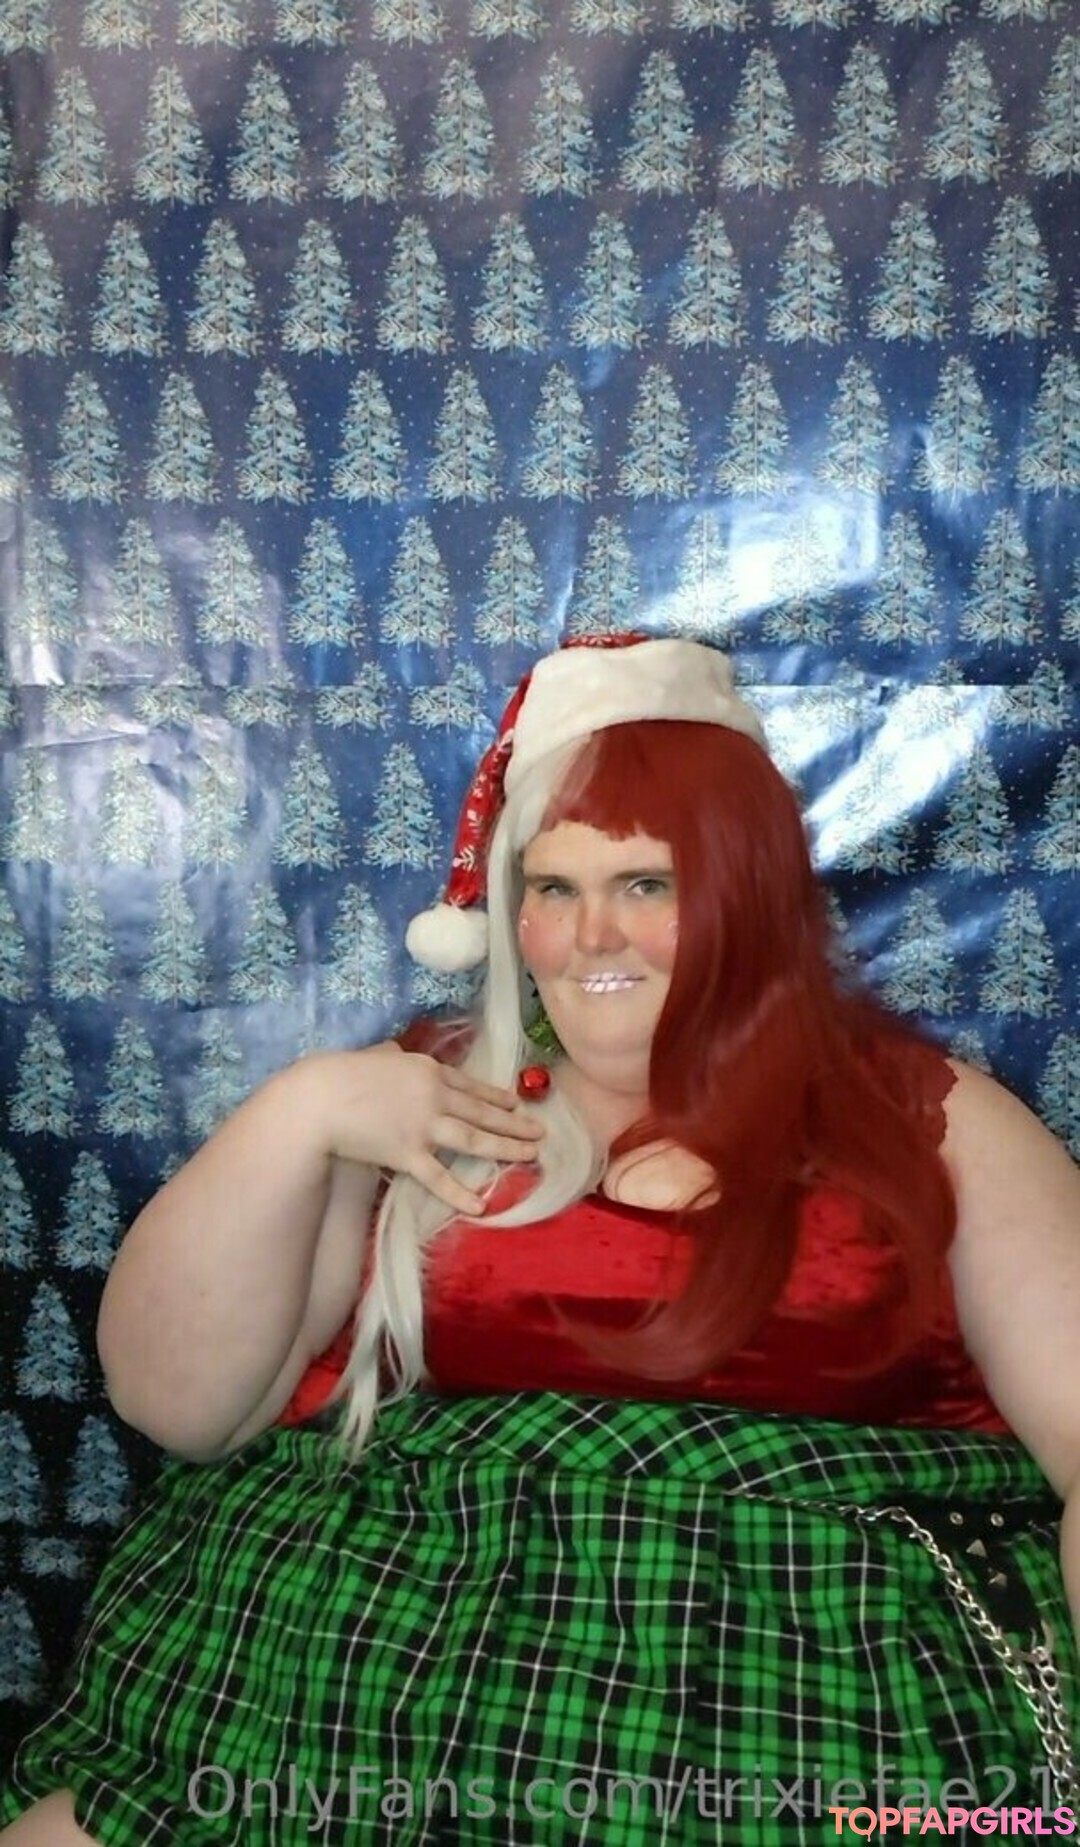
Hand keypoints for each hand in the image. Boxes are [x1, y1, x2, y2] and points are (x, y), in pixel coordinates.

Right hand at [307, 1044, 544, 1215]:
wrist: (321, 1098)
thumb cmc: (343, 1073)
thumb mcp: (379, 1057)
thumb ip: (395, 1059)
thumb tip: (397, 1056)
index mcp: (430, 1070)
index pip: (473, 1087)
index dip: (498, 1097)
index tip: (518, 1104)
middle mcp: (436, 1097)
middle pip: (483, 1113)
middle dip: (515, 1123)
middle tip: (540, 1132)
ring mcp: (425, 1127)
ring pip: (475, 1140)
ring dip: (507, 1148)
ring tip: (532, 1155)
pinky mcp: (408, 1155)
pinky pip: (440, 1178)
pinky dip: (461, 1193)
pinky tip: (481, 1206)